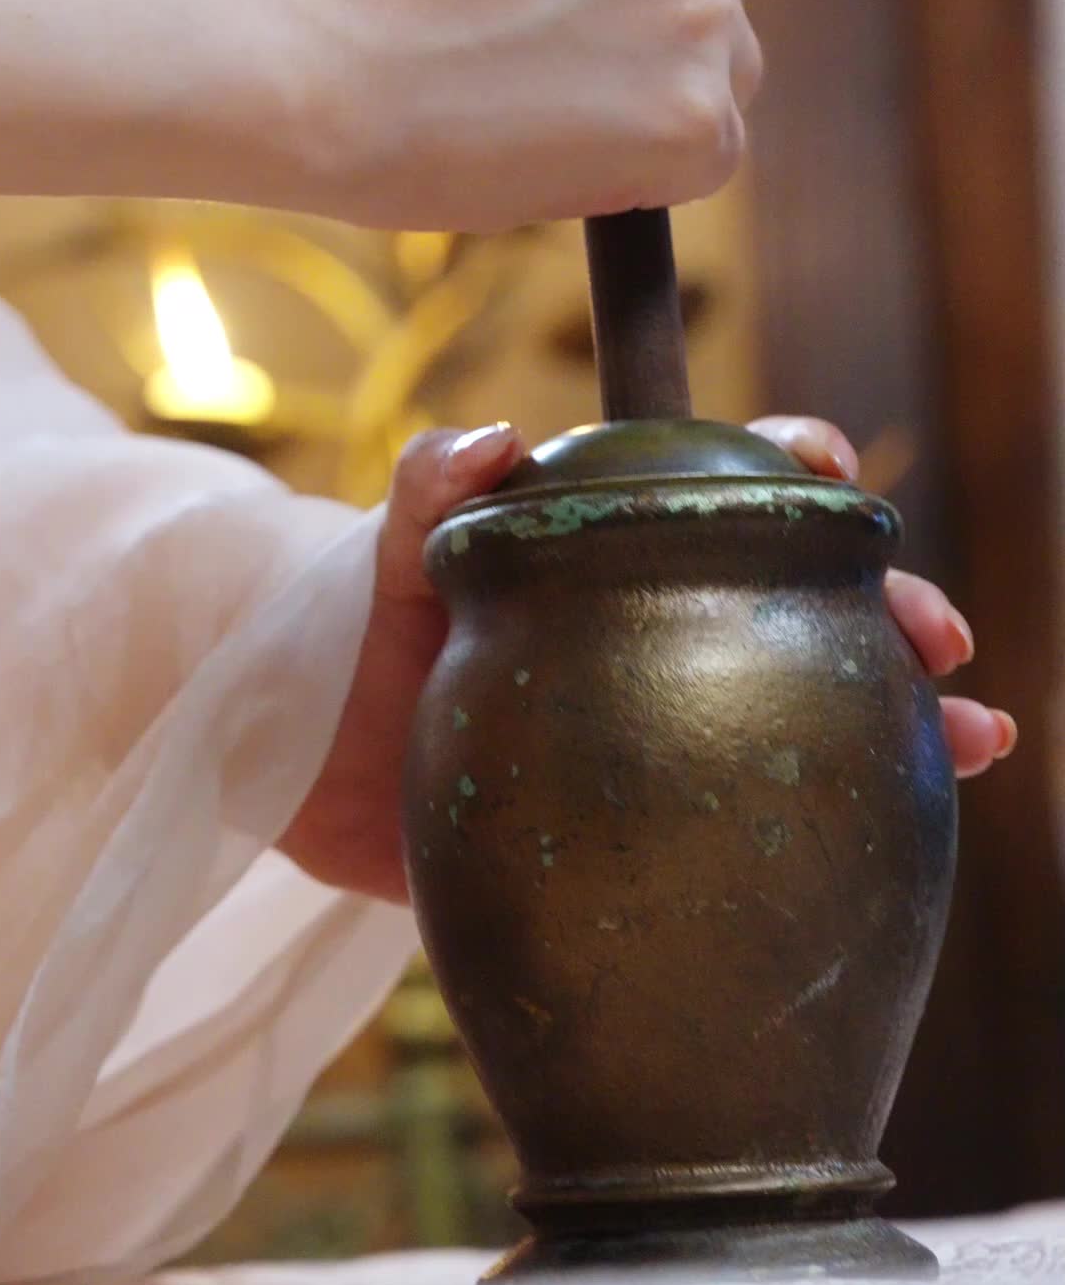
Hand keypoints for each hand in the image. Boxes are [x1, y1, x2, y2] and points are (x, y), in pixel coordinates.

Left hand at [281, 412, 1013, 903]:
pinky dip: (842, 822)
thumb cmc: (363, 625)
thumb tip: (496, 435)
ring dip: (907, 717)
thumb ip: (430, 482)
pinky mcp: (662, 813)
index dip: (799, 466)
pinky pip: (767, 813)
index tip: (835, 470)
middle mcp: (669, 628)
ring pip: (819, 704)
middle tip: (940, 640)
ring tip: (975, 740)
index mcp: (624, 546)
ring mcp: (676, 722)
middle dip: (891, 608)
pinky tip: (897, 849)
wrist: (309, 763)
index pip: (734, 488)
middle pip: (809, 601)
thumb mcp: (394, 548)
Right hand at [288, 0, 760, 230]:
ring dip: (662, 83)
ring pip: (724, 60)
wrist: (321, 61)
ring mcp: (702, 15)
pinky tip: (571, 141)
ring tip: (546, 92)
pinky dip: (657, 160)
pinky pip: (713, 145)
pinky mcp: (694, 119)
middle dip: (656, 8)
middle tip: (539, 40)